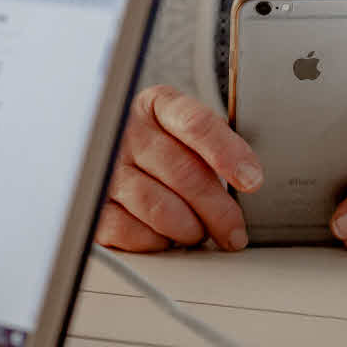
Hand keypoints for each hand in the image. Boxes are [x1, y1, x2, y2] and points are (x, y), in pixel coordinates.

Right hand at [96, 85, 263, 252]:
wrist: (111, 153)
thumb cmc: (162, 147)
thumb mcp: (187, 133)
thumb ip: (214, 148)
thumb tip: (249, 181)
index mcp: (157, 106)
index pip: (196, 124)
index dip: (227, 154)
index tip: (252, 180)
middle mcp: (128, 132)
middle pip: (183, 172)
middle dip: (218, 210)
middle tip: (233, 231)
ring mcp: (107, 168)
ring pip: (157, 206)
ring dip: (188, 228)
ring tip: (198, 233)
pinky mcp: (94, 204)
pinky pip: (129, 230)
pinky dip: (156, 240)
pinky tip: (165, 237)